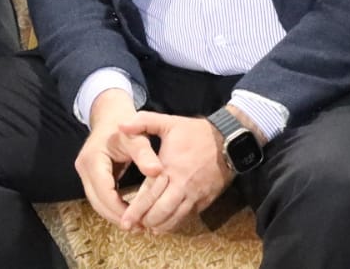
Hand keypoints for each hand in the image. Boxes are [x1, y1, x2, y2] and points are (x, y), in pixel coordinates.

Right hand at [75, 89, 163, 227]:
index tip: (138, 221)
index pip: (104, 192)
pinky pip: (100, 196)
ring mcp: (85, 173)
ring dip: (114, 214)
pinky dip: (113, 206)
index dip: (120, 209)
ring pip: (97, 202)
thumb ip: (145, 154)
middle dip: (117, 216)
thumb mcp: (136, 136)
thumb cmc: (125, 124)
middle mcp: (84, 168)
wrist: (111, 114)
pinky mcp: (91, 176)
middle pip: (97, 202)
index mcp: (92, 160)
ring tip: (136, 225)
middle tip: (138, 228)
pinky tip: (129, 212)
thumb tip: (157, 172)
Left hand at [115, 111, 238, 232]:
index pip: (149, 194)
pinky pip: (187, 217)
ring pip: (174, 219)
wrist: (229, 141)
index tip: (125, 221)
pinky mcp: (204, 201)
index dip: (136, 210)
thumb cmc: (196, 132)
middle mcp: (181, 185)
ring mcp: (194, 195)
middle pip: (160, 212)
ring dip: (159, 226)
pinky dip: (174, 223)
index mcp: (169, 167)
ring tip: (147, 228)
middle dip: (145, 221)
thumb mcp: (169, 122)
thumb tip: (121, 125)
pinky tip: (165, 225)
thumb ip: (143, 122)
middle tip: (132, 228)